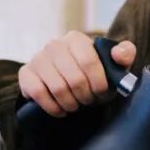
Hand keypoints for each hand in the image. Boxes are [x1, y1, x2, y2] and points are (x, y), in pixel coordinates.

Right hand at [19, 31, 136, 116]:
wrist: (65, 81)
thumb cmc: (92, 74)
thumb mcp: (112, 65)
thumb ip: (124, 55)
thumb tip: (120, 54)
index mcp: (76, 39)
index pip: (89, 62)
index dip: (98, 84)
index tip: (102, 93)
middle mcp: (54, 45)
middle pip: (75, 79)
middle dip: (86, 97)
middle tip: (89, 102)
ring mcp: (38, 58)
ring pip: (58, 88)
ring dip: (71, 104)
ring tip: (76, 105)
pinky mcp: (26, 73)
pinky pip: (38, 93)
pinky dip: (53, 107)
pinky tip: (61, 110)